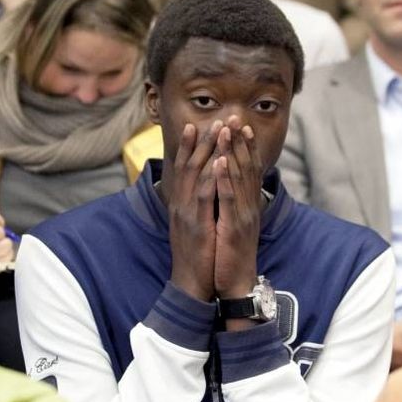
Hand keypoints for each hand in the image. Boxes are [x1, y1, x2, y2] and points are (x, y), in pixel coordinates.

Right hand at [166, 120, 221, 301]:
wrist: (190, 283)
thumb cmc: (196, 256)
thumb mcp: (193, 226)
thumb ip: (195, 207)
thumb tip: (201, 193)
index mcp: (180, 204)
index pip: (182, 168)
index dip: (188, 145)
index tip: (196, 124)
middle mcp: (181, 204)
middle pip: (189, 164)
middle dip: (202, 139)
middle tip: (216, 117)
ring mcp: (187, 213)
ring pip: (196, 174)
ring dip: (209, 149)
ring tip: (220, 128)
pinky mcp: (198, 225)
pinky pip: (205, 195)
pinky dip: (213, 176)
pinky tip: (221, 160)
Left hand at [214, 116, 263, 300]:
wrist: (235, 284)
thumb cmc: (231, 257)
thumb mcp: (232, 227)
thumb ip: (232, 207)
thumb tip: (226, 190)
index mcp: (248, 207)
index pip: (249, 171)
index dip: (246, 147)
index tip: (241, 126)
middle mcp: (249, 207)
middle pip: (247, 167)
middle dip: (241, 141)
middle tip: (236, 116)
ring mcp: (243, 216)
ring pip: (239, 177)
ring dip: (234, 152)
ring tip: (228, 129)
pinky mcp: (234, 227)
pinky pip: (230, 198)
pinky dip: (226, 178)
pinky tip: (222, 161)